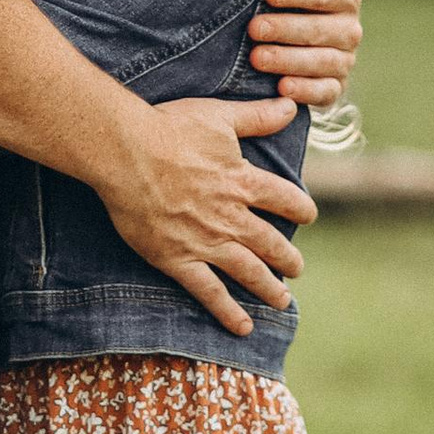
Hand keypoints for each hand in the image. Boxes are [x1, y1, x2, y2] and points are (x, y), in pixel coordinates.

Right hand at [100, 94, 316, 336]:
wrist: (125, 153)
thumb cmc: (169, 128)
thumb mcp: (219, 116)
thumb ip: (258, 116)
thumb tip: (292, 106)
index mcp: (243, 182)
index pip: (287, 200)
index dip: (302, 209)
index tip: (307, 216)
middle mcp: (231, 216)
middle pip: (272, 243)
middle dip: (288, 259)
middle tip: (296, 268)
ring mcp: (206, 241)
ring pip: (248, 272)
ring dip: (269, 288)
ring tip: (282, 300)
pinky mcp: (178, 259)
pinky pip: (209, 292)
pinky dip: (228, 312)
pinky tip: (243, 327)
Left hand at [251, 0, 361, 114]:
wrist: (300, 32)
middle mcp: (350, 28)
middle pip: (321, 29)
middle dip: (286, 29)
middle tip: (253, 28)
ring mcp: (344, 60)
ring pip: (322, 62)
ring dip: (289, 60)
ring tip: (257, 58)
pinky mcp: (335, 87)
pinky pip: (325, 92)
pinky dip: (305, 91)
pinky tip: (281, 88)